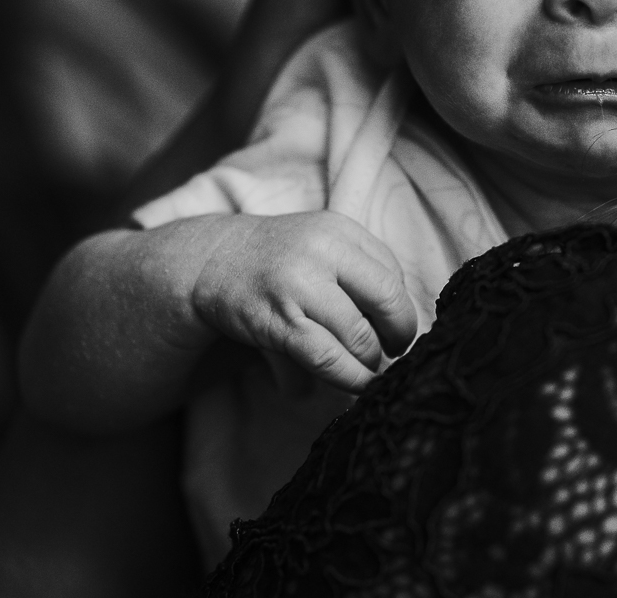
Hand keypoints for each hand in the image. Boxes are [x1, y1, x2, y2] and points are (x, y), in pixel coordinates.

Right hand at [189, 211, 418, 392]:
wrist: (213, 260)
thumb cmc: (281, 262)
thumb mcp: (324, 246)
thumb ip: (362, 273)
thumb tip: (402, 326)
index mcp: (342, 231)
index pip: (393, 275)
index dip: (401, 310)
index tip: (397, 330)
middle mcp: (324, 251)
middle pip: (387, 301)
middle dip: (398, 336)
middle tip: (392, 352)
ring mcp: (300, 285)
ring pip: (359, 337)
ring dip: (369, 363)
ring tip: (367, 370)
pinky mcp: (278, 320)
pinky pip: (326, 358)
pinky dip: (347, 377)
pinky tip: (353, 385)